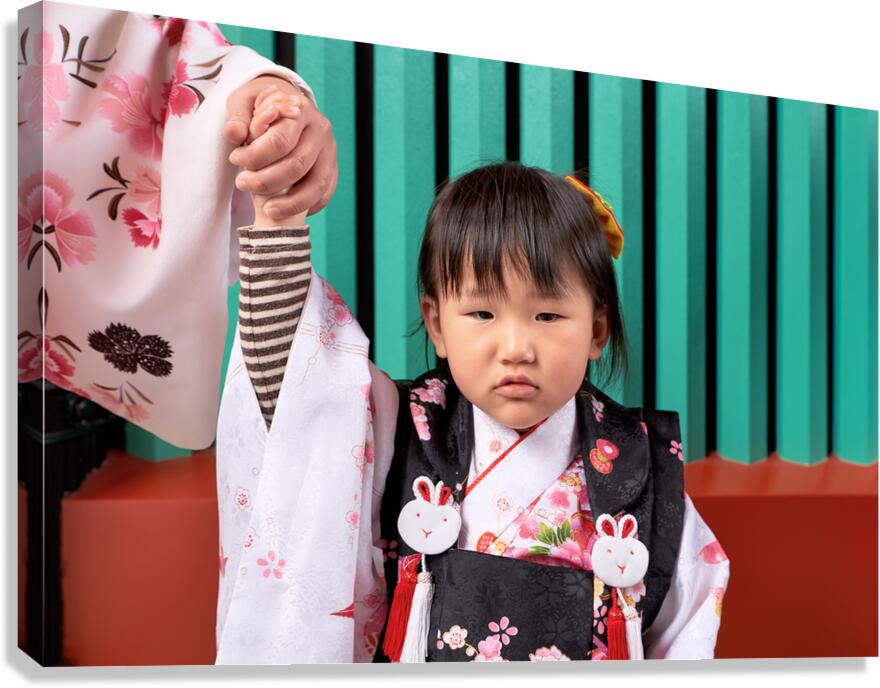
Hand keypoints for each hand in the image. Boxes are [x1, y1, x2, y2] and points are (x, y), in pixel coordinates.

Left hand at [224, 75, 337, 220]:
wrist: (286, 106)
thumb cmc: (260, 105)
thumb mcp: (243, 101)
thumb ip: (237, 117)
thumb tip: (233, 133)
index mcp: (300, 110)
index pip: (280, 140)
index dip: (255, 156)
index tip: (235, 159)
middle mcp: (320, 130)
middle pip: (297, 165)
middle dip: (266, 181)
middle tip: (242, 183)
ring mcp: (330, 151)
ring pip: (315, 185)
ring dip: (289, 203)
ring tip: (266, 209)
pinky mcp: (332, 168)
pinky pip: (323, 194)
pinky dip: (306, 207)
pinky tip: (286, 210)